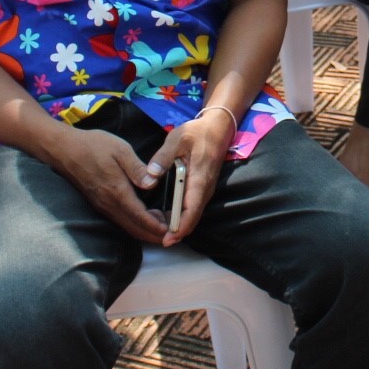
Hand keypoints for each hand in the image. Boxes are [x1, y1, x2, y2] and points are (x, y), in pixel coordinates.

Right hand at [46, 126, 167, 242]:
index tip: (171, 230)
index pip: (139, 216)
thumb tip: (152, 183)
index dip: (156, 226)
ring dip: (145, 229)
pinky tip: (145, 216)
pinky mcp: (99, 203)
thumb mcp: (120, 150)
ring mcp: (102, 206)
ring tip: (164, 225)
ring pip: (126, 225)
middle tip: (173, 233)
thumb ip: (137, 168)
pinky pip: (120, 220)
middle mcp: (109, 204)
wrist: (65, 149)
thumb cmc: (94, 146)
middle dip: (153, 234)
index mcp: (117, 191)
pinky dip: (135, 223)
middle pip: (134, 227)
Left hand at [140, 112, 234, 244]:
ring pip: (193, 214)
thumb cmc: (197, 133)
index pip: (191, 210)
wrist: (218, 128)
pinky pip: (193, 207)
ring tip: (159, 233)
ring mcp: (205, 189)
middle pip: (193, 218)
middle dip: (177, 232)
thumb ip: (163, 157)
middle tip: (157, 241)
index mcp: (199, 179)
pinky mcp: (203, 188)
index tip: (167, 239)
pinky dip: (182, 217)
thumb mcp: (177, 139)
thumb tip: (150, 175)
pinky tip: (168, 218)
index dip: (180, 227)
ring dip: (179, 225)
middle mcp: (205, 189)